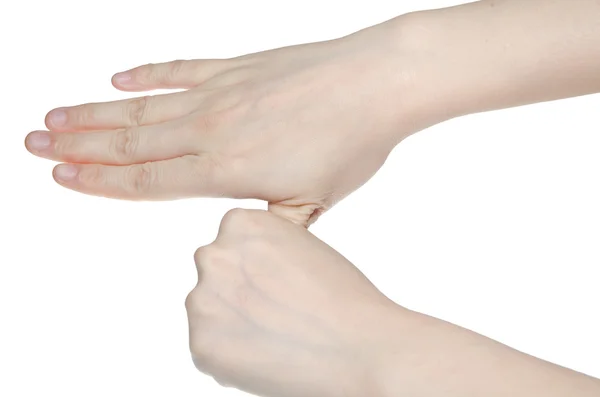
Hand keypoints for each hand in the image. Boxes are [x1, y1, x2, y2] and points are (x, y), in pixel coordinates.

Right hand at [25, 16, 430, 225]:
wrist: (376, 84)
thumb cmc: (350, 144)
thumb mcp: (314, 205)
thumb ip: (270, 224)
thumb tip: (249, 237)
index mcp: (227, 171)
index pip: (147, 179)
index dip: (100, 180)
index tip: (62, 176)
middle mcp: (212, 129)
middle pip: (131, 141)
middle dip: (77, 145)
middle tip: (31, 142)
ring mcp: (221, 93)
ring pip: (144, 105)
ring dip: (95, 111)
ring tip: (56, 113)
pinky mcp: (237, 67)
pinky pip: (181, 68)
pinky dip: (148, 74)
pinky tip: (119, 77)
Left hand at [185, 209, 407, 396]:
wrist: (361, 347)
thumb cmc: (341, 295)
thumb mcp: (299, 244)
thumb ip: (261, 247)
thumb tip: (238, 268)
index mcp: (239, 223)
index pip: (230, 245)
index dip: (256, 269)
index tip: (280, 284)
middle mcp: (212, 256)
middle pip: (216, 276)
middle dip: (237, 293)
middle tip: (276, 313)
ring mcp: (202, 302)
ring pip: (210, 312)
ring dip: (232, 323)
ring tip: (275, 335)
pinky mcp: (201, 346)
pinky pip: (210, 348)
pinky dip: (232, 356)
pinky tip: (267, 355)